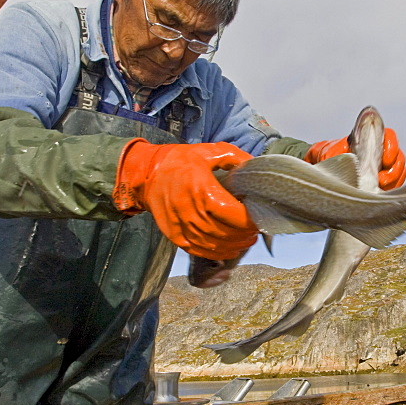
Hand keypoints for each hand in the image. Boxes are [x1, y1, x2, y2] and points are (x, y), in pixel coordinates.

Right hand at [113, 140, 257, 260]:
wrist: (146, 173)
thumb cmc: (178, 161)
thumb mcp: (207, 151)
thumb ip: (233, 157)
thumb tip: (254, 166)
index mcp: (201, 189)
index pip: (231, 213)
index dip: (248, 220)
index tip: (259, 219)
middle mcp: (190, 210)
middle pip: (224, 232)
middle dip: (244, 234)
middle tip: (255, 231)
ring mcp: (180, 225)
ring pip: (213, 244)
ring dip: (233, 246)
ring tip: (246, 240)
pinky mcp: (174, 234)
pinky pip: (198, 249)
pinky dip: (216, 253)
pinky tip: (229, 249)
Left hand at [305, 128, 405, 189]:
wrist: (321, 173)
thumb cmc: (326, 158)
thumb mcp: (327, 153)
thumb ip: (336, 153)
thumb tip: (347, 158)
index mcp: (369, 139)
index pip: (389, 137)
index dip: (392, 147)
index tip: (386, 160)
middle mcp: (379, 152)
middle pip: (399, 157)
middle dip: (394, 170)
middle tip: (382, 180)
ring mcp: (382, 168)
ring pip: (399, 172)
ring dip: (394, 181)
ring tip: (380, 188)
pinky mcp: (382, 183)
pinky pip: (395, 186)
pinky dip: (391, 190)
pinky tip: (381, 194)